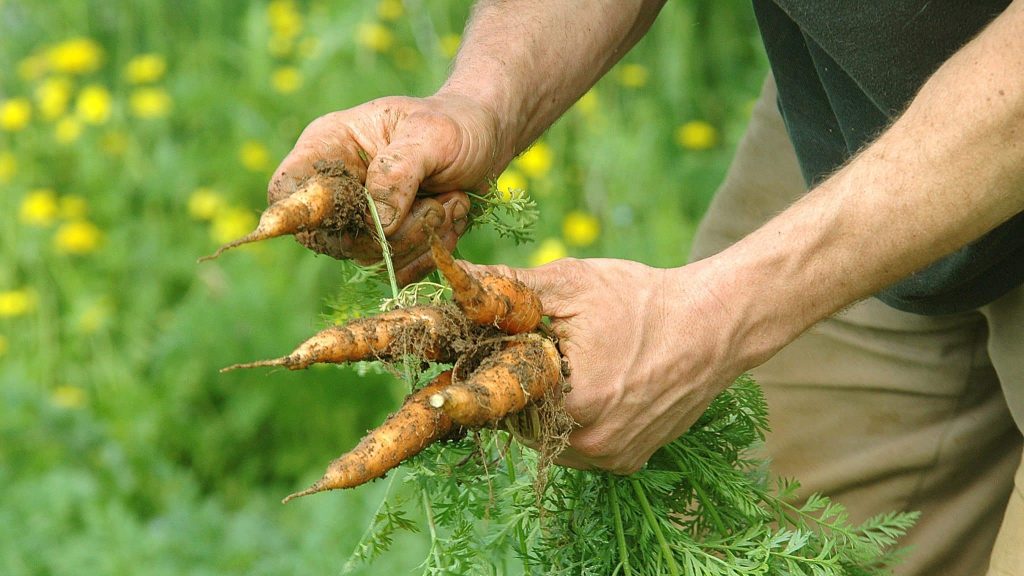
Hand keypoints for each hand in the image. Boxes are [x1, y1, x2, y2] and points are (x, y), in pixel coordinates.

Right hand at [269, 94, 500, 284]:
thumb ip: (399, 171)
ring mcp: (361, 222)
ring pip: (371, 258)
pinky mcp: (388, 246)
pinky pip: (400, 271)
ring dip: (422, 238)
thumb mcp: (432, 134)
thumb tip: (378, 222)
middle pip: (332, 238)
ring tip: (451, 201)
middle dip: (392, 232)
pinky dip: (433, 251)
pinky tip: (452, 217)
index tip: (343, 218)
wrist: (486, 140)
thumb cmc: (454, 125)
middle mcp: (337, 189)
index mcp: (329, 148)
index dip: (296, 212)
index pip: (287, 189)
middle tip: (437, 204)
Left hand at [468, 257, 750, 473]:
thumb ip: (509, 287)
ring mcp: (613, 457)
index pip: (496, 402)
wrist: (716, 324)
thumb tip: (454, 274)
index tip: (483, 357)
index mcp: (572, 401)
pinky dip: (576, 422)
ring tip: (568, 368)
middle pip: (520, 423)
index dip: (486, 376)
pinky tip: (593, 388)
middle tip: (534, 353)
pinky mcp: (631, 461)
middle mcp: (592, 443)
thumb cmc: (642, 299)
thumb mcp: (572, 283)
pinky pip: (580, 448)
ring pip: (548, 438)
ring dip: (545, 409)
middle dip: (517, 390)